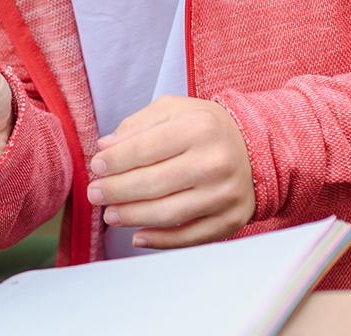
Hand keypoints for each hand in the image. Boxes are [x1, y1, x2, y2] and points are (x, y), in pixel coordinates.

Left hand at [85, 95, 254, 247]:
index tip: (96, 167)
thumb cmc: (205, 128)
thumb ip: (137, 125)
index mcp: (199, 128)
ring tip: (109, 215)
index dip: (116, 161)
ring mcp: (224, 194)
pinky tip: (137, 236)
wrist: (256, 148)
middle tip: (94, 194)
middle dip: (117, 191)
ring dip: (132, 217)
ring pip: (168, 213)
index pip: (146, 148)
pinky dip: (160, 240)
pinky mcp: (230, 219)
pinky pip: (189, 236)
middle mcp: (215, 162)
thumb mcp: (173, 110)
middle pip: (154, 183)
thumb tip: (105, 147)